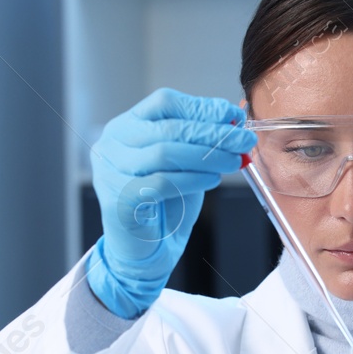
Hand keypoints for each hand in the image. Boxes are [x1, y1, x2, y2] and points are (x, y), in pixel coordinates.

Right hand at [86, 88, 255, 317]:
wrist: (143, 250)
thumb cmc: (163, 203)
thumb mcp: (185, 163)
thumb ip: (201, 140)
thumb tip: (234, 118)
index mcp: (127, 126)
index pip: (165, 103)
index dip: (202, 107)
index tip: (233, 115)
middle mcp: (112, 144)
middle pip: (168, 128)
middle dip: (212, 133)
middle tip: (242, 141)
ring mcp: (110, 170)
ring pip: (165, 152)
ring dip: (207, 156)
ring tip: (233, 161)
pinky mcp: (118, 198)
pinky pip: (162, 182)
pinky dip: (193, 179)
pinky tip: (212, 179)